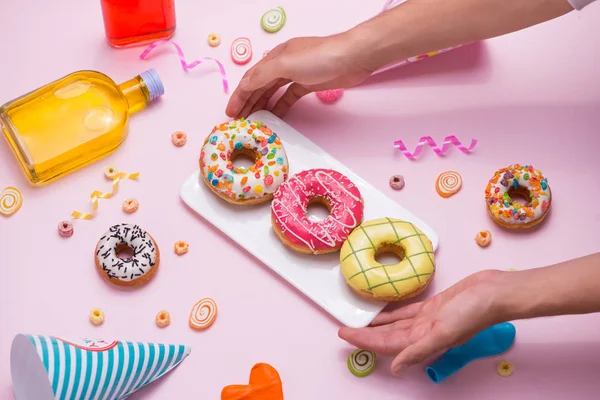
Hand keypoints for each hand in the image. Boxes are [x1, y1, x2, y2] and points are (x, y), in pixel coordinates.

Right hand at [225, 33, 373, 118]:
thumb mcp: (286, 64)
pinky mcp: (309, 84)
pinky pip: (289, 96)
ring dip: (262, 105)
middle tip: (239, 121)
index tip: (230, 113)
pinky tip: (275, 116)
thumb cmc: (320, 57)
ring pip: (273, 92)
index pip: (250, 78)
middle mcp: (283, 64)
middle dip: (247, 103)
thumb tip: (244, 85)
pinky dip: (280, 106)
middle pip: (260, 86)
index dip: (238, 96)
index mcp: (274, 57)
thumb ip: (263, 75)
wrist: (352, 57)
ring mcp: (297, 74)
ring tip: (254, 121)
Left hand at [339, 270, 505, 374]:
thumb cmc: (473, 312)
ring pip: (395, 324)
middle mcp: (423, 332)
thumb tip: (396, 368)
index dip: (364, 340)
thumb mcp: (443, 332)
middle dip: (365, 334)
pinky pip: (407, 311)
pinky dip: (393, 312)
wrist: (494, 293)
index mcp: (423, 340)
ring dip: (377, 324)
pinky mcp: (434, 305)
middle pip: (386, 335)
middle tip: (344, 328)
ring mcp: (428, 319)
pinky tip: (384, 310)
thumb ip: (418, 350)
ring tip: (360, 321)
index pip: (385, 343)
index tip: (344, 334)